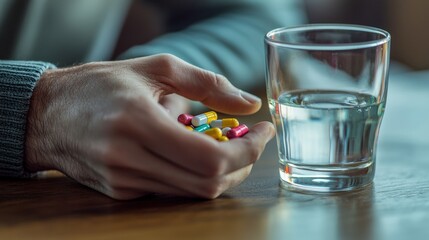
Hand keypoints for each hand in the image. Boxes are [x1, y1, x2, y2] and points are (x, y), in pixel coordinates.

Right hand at [25, 54, 274, 199]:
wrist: (47, 115)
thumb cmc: (99, 85)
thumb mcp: (154, 69)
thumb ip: (207, 84)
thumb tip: (249, 104)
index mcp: (138, 123)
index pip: (210, 159)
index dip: (247, 151)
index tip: (263, 132)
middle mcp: (129, 159)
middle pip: (207, 183)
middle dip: (241, 165)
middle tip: (250, 141)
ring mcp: (124, 182)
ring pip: (192, 191)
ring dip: (221, 171)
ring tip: (224, 143)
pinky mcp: (121, 193)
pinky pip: (171, 190)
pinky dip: (193, 174)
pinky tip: (190, 152)